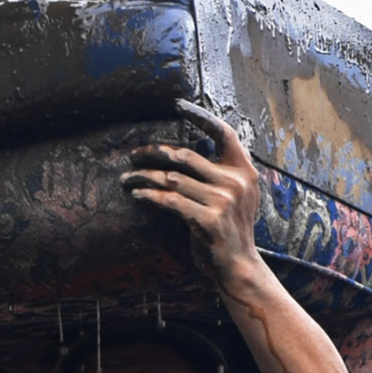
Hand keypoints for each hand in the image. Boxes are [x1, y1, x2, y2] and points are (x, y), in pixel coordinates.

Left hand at [124, 119, 269, 288]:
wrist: (239, 267)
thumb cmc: (229, 230)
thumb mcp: (235, 197)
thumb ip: (219, 173)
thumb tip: (182, 153)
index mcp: (245, 171)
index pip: (224, 133)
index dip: (201, 116)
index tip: (178, 105)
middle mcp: (236, 182)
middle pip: (185, 154)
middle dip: (153, 152)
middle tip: (133, 154)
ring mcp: (224, 201)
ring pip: (172, 178)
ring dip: (144, 177)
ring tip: (127, 177)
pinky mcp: (209, 220)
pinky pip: (170, 201)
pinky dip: (149, 196)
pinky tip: (136, 194)